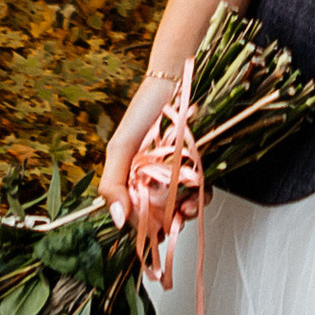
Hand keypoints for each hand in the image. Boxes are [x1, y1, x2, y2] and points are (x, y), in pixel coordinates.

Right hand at [102, 63, 191, 270]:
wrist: (175, 85)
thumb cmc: (142, 114)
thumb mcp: (120, 149)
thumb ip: (112, 184)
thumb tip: (117, 220)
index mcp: (128, 181)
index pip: (134, 218)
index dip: (145, 227)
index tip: (156, 229)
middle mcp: (150, 182)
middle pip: (159, 217)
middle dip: (168, 222)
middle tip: (176, 218)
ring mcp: (173, 176)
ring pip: (180, 208)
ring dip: (187, 212)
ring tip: (190, 207)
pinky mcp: (195, 169)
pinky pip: (199, 192)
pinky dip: (201, 197)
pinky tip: (200, 192)